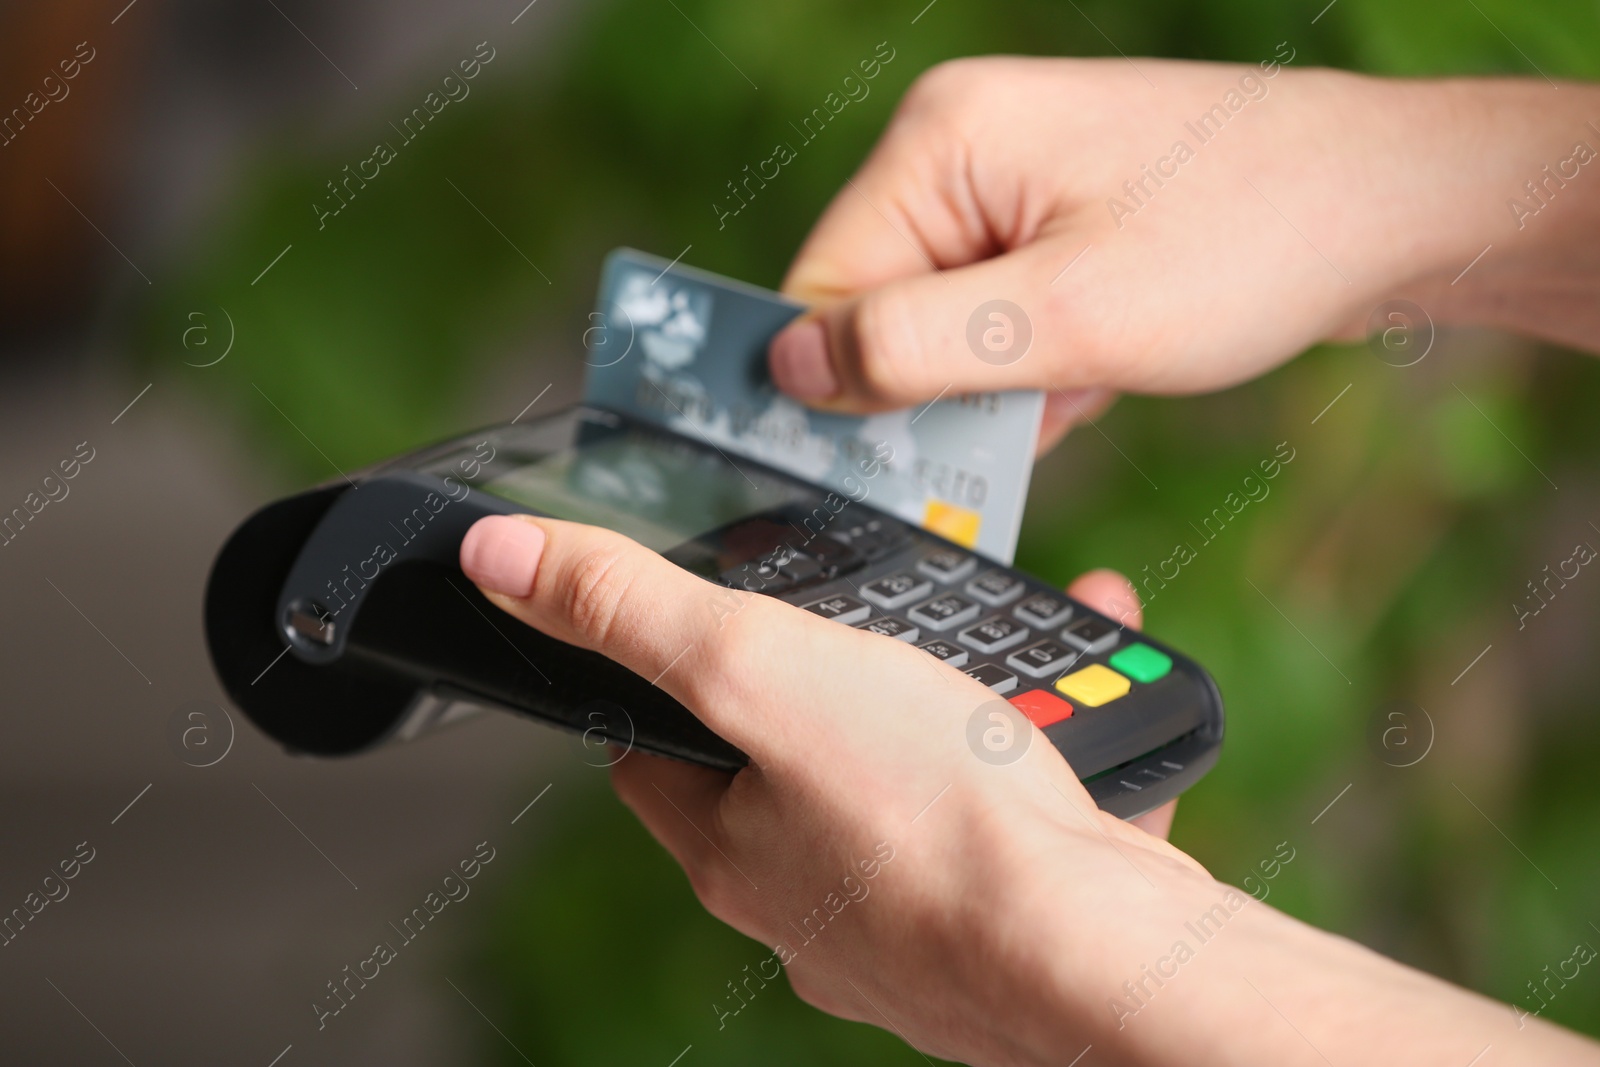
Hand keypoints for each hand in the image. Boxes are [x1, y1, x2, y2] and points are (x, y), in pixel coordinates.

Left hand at [460, 514, 1599, 1064]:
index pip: (654, 756)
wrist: (1102, 953)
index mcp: (732, 846)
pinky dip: (1034, 763)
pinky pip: (1007, 826)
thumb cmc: (933, 817)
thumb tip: (502, 559)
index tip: (691, 631)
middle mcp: (807, 900)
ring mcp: (908, 921)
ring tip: (990, 659)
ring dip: (941, 716)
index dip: (662, 681)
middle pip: (785, 774)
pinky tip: (1075, 723)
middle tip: (868, 632)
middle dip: (825, 689)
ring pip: (905, 795)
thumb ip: (634, 612)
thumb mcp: (759, 669)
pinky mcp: (1003, 923)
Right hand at [768, 57, 1599, 451]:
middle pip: (879, 302)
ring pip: (944, 320)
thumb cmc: (1249, 243)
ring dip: (995, 384)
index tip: (883, 458)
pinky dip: (1034, 366)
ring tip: (1080, 388)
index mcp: (942, 139)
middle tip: (1005, 434)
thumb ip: (911, 348)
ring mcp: (1015, 178)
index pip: (823, 282)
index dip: (845, 383)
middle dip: (932, 386)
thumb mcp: (1065, 321)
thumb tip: (789, 371)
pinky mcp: (1058, 217)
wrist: (1398, 207)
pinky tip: (1097, 376)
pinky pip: (1000, 313)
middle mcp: (963, 144)